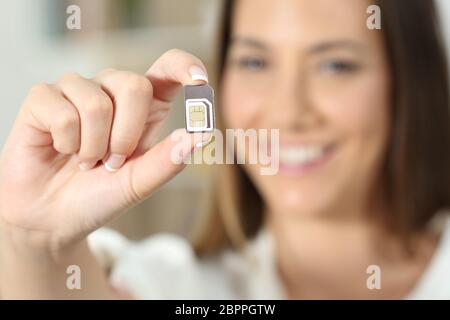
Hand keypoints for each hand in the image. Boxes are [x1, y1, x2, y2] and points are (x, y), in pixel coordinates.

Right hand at [0, 49, 209, 256]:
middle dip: (126, 136)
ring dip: (93, 147)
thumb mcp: (139, 183)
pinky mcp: (43, 98)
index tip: (199, 81)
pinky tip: (62, 150)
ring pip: (96, 104)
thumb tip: (203, 135)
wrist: (54, 217)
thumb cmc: (99, 195)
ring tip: (85, 161)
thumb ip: (168, 160)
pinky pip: (63, 114)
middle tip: (113, 162)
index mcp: (144, 106)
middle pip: (135, 86)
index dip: (184, 66)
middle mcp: (112, 90)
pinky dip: (67, 144)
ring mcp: (77, 90)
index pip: (168, 69)